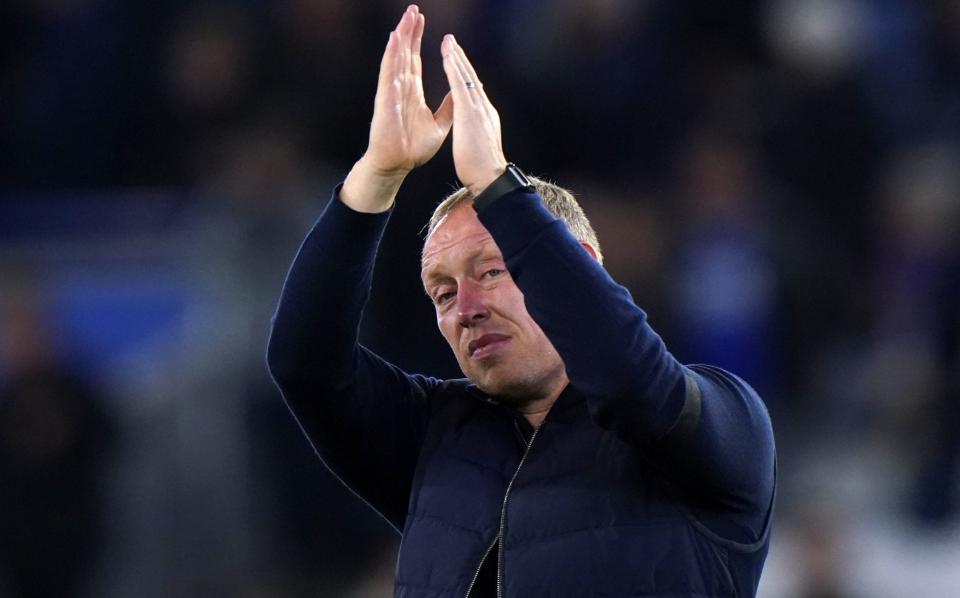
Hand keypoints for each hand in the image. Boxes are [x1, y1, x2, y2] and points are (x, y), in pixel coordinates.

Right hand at [342, 5, 452, 211]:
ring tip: (405, 17)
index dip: (418, 40)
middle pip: (405, 53)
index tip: (422, 21)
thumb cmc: (414, 148)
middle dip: (409, 31)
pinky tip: (395, 39)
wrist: (399, 164)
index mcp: (413, 93)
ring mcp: (392, 92)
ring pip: (397, 58)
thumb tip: (460, 94)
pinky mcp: (386, 99)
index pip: (415, 60)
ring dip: (401, 37)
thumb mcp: (440, 124)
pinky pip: (388, 72)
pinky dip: (391, 55)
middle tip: (413, 10)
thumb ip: (448, 107)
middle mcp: (401, 88)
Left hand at [440, 35, 507, 196]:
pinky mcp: (470, 112)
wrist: (490, 178)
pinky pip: (459, 84)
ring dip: (456, 57)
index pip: (473, 91)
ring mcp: (478, 108)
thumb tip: (474, 129)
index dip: (465, 75)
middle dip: (461, 59)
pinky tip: (446, 56)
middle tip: (451, 42)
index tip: (458, 62)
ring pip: (466, 76)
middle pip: (471, 78)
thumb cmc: (481, 170)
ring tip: (447, 41)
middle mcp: (484, 108)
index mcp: (484, 117)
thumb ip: (477, 132)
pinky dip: (453, 68)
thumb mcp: (478, 145)